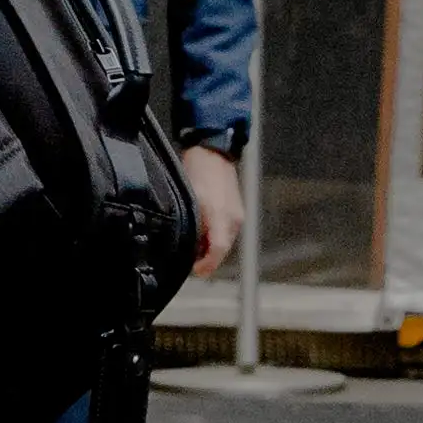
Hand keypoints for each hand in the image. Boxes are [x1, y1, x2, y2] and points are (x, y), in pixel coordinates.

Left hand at [181, 143, 241, 278]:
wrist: (214, 152)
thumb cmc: (198, 172)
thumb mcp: (189, 199)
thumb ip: (190, 225)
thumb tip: (185, 245)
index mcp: (221, 217)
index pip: (217, 251)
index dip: (206, 265)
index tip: (194, 270)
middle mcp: (233, 220)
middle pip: (222, 251)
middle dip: (206, 259)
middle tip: (189, 261)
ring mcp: (237, 217)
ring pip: (224, 243)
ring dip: (210, 248)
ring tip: (193, 245)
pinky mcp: (237, 213)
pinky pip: (226, 233)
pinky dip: (215, 237)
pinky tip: (202, 231)